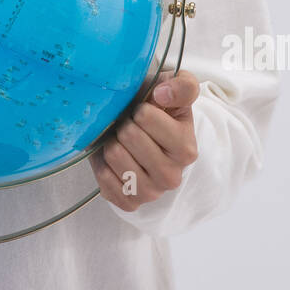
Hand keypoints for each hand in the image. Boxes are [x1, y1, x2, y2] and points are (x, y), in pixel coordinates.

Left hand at [90, 71, 199, 210]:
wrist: (144, 136)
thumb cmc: (159, 111)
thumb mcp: (175, 90)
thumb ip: (182, 85)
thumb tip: (162, 94)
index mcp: (186, 149)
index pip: (145, 117)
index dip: (139, 109)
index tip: (143, 112)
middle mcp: (172, 176)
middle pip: (128, 136)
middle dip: (124, 124)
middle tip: (130, 125)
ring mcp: (151, 193)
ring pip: (114, 155)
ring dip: (112, 142)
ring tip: (122, 140)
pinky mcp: (130, 203)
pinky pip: (104, 179)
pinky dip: (103, 164)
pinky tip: (114, 159)